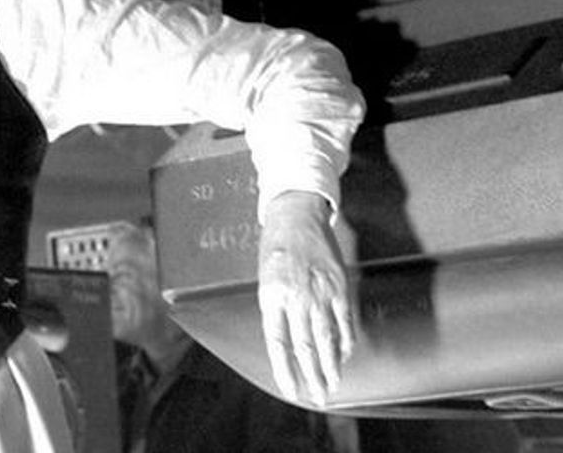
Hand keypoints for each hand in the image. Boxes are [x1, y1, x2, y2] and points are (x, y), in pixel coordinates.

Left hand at [256, 190, 354, 403]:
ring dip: (331, 365)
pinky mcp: (339, 286)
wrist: (296, 216)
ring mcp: (319, 292)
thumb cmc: (276, 249)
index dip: (285, 369)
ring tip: (332, 384)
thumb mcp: (265, 279)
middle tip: (317, 396)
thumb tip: (288, 344)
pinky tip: (345, 355)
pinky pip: (344, 321)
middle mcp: (296, 297)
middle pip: (305, 346)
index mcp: (271, 296)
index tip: (291, 389)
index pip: (278, 343)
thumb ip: (276, 310)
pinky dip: (346, 341)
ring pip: (327, 338)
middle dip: (312, 375)